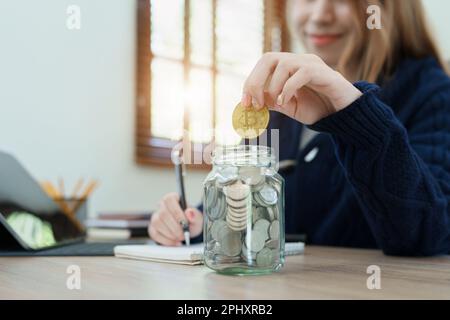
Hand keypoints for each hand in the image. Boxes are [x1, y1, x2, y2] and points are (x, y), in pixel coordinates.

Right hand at [148, 192, 202, 245]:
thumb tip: (189, 213)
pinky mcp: (152, 228)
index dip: (176, 211)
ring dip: (170, 233)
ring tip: (180, 238)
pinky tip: (175, 242)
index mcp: (172, 198)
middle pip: (163, 213)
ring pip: (157, 223)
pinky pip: (155, 234)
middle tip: (183, 234)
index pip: (169, 200)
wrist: (187, 231)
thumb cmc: (191, 221)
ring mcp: (155, 217)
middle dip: (174, 226)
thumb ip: (195, 215)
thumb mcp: (197, 218)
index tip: (185, 222)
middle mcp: (162, 206)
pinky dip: (166, 240)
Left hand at [241, 53, 361, 124]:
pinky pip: (300, 74)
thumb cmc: (318, 107)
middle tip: (256, 103)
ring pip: (283, 64)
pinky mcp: (322, 72)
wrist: (343, 113)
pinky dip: (288, 88)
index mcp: (289, 66)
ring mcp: (310, 63)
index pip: (263, 64)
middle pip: (269, 58)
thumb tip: (252, 103)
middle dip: (256, 80)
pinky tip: (287, 102)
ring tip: (277, 104)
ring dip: (273, 87)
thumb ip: (273, 102)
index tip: (245, 103)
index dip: (251, 82)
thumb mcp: (289, 106)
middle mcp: (298, 60)